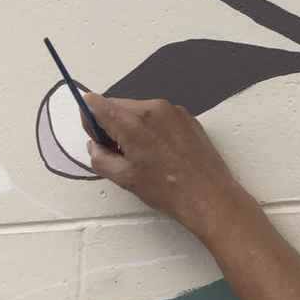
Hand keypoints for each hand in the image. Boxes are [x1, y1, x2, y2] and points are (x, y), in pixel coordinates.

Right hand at [82, 94, 239, 238]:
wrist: (209, 196)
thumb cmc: (169, 190)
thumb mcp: (124, 178)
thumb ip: (99, 158)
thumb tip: (94, 146)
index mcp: (132, 123)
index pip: (96, 103)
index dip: (90, 120)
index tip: (97, 138)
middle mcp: (152, 108)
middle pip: (116, 105)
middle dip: (111, 125)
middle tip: (119, 153)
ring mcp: (172, 110)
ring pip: (137, 109)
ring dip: (131, 126)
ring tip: (142, 156)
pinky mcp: (185, 116)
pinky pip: (157, 115)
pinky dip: (150, 128)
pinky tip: (158, 152)